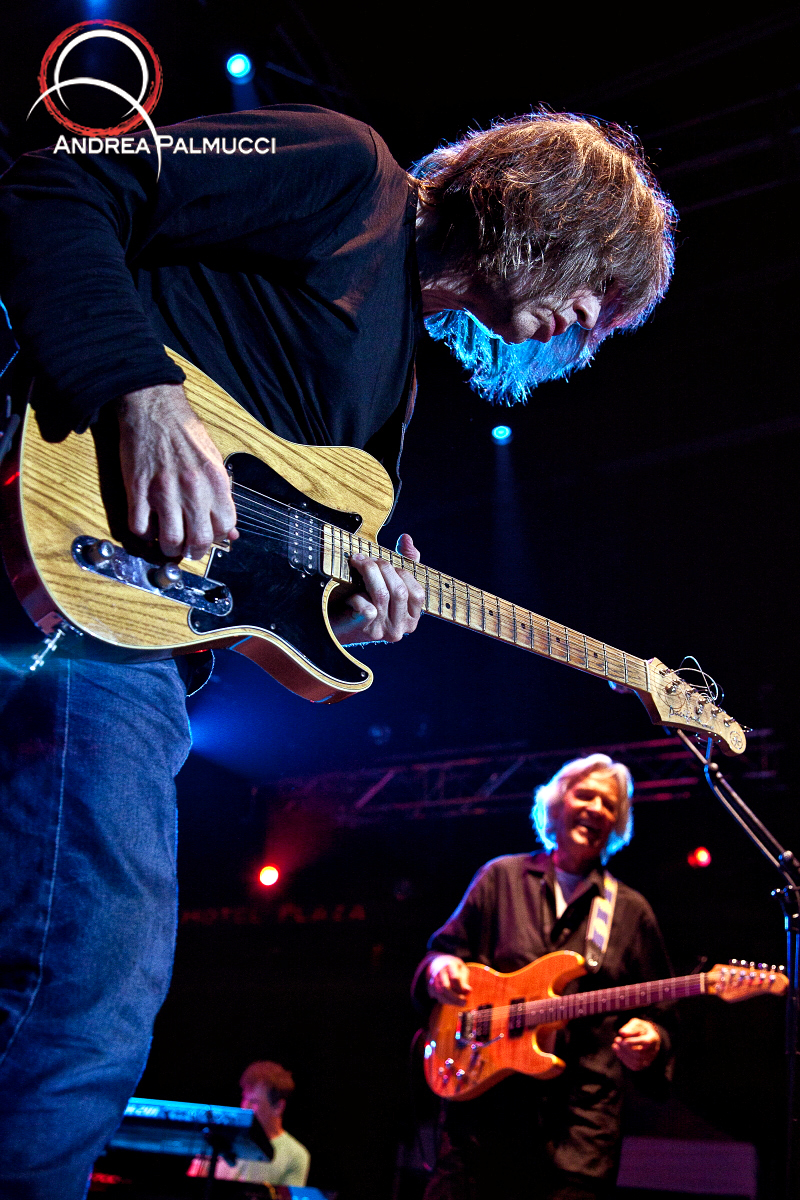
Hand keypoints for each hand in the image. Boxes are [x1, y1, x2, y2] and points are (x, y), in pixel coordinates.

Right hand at [116, 383, 237, 559]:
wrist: (154, 409)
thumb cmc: (184, 433)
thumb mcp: (214, 461)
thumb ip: (222, 496)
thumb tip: (230, 532)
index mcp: (215, 481)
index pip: (225, 527)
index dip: (217, 538)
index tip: (209, 538)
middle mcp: (192, 488)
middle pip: (199, 540)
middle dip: (195, 552)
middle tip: (188, 549)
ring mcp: (163, 490)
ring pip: (170, 540)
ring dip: (169, 549)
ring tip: (168, 544)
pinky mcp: (137, 490)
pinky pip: (140, 527)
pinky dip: (144, 534)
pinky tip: (148, 526)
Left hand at [330, 533, 424, 645]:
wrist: (335, 623)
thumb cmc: (363, 598)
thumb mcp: (386, 581)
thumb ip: (403, 560)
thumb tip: (406, 538)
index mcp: (410, 619)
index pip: (417, 593)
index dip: (401, 573)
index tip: (382, 561)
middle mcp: (400, 629)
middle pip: (399, 592)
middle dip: (383, 568)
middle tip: (366, 558)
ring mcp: (383, 632)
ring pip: (383, 596)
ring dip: (369, 573)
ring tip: (358, 562)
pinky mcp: (366, 631)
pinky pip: (368, 608)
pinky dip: (357, 595)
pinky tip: (350, 592)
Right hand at [427, 954, 471, 1005]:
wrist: (439, 961)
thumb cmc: (455, 967)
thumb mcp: (462, 969)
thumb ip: (465, 980)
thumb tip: (468, 991)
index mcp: (449, 964)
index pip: (454, 978)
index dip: (460, 988)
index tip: (467, 993)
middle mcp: (440, 971)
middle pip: (445, 987)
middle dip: (455, 998)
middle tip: (464, 1003)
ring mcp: (433, 978)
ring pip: (439, 993)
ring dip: (450, 1001)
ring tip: (459, 1003)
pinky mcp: (430, 985)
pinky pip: (436, 996)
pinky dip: (444, 1001)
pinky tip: (451, 1001)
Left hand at [612, 1018, 660, 1070]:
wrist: (647, 1037)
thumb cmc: (640, 1028)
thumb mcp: (636, 1024)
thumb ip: (630, 1028)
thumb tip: (621, 1033)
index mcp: (653, 1038)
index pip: (646, 1042)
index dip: (634, 1042)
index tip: (624, 1040)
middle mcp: (653, 1051)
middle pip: (640, 1053)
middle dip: (626, 1048)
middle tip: (617, 1040)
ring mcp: (649, 1059)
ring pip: (637, 1061)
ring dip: (623, 1054)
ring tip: (615, 1045)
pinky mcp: (644, 1065)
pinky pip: (635, 1066)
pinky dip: (625, 1060)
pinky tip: (618, 1052)